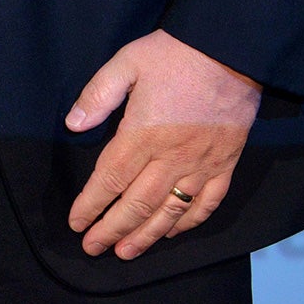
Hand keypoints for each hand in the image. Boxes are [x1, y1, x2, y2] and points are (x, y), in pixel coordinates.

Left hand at [66, 29, 262, 258]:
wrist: (230, 51)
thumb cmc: (173, 54)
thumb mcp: (126, 63)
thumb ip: (97, 95)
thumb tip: (72, 124)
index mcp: (142, 133)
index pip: (110, 179)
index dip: (91, 204)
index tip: (76, 223)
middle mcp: (171, 156)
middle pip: (137, 203)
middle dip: (112, 229)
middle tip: (93, 248)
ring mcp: (202, 164)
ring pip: (171, 212)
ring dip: (146, 235)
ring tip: (126, 252)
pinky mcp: (225, 164)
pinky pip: (207, 203)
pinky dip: (188, 222)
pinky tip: (173, 232)